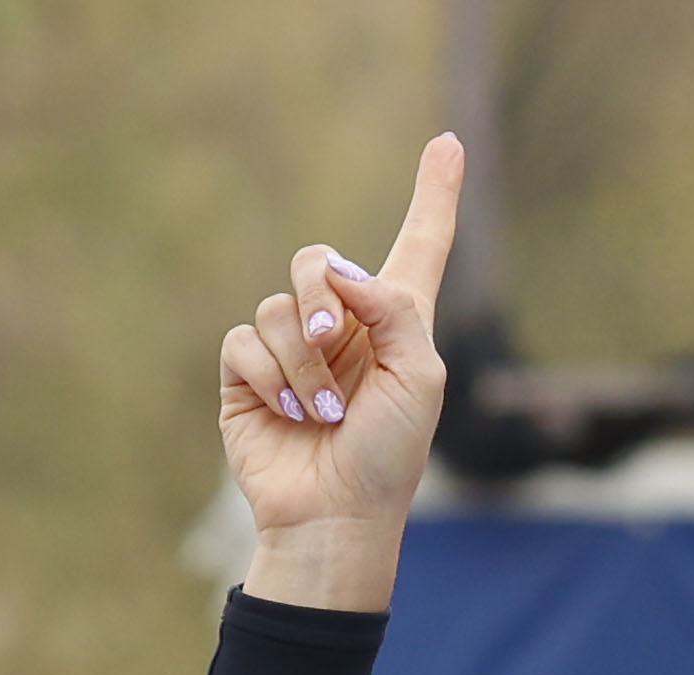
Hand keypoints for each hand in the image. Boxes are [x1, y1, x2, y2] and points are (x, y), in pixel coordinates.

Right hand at [219, 133, 465, 612]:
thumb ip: (394, 310)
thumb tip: (342, 270)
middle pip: (318, 260)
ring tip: (323, 412)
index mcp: (398, 324)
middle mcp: (344, 327)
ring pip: (278, 305)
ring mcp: (292, 348)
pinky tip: (291, 415)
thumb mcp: (419, 378)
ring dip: (304, 361)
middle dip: (323, 294)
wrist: (336, 513)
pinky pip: (244, 340)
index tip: (449, 143)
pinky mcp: (248, 373)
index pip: (418, 246)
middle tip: (335, 341)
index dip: (433, 196)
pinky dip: (271, 377)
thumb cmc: (389, 455)